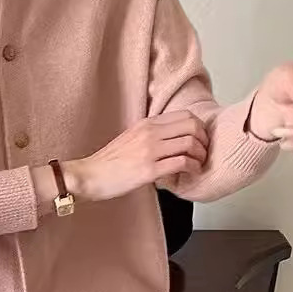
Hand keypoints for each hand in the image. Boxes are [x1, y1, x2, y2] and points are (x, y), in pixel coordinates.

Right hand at [68, 111, 208, 201]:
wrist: (88, 176)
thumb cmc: (108, 164)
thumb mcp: (131, 140)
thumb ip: (150, 136)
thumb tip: (169, 140)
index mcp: (147, 124)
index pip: (185, 116)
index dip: (199, 128)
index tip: (199, 141)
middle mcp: (150, 133)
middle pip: (192, 126)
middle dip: (204, 141)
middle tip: (203, 154)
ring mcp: (150, 150)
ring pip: (190, 143)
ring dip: (200, 156)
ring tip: (197, 165)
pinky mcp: (149, 169)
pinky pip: (181, 163)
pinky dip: (192, 168)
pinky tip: (190, 174)